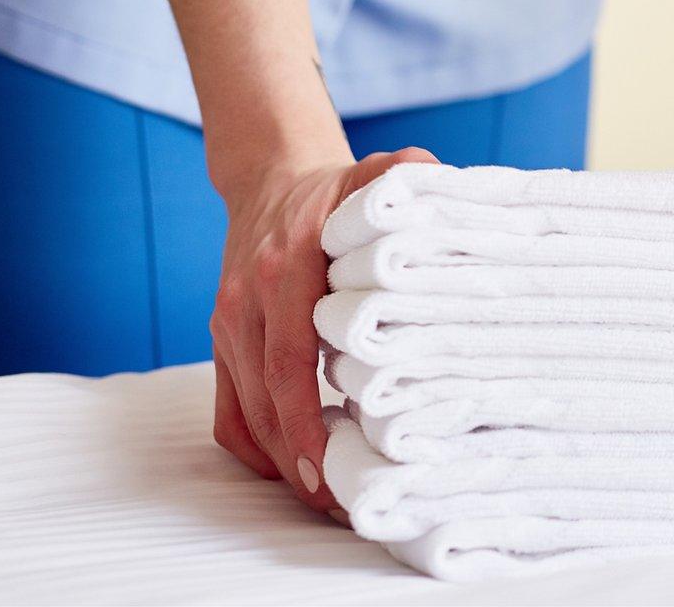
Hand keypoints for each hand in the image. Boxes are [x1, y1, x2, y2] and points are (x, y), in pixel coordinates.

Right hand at [208, 146, 436, 511]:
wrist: (271, 176)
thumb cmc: (337, 187)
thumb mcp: (378, 172)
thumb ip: (411, 178)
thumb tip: (451, 192)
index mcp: (285, 266)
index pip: (288, 356)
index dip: (305, 414)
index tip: (329, 459)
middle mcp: (248, 301)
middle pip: (265, 398)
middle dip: (298, 456)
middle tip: (340, 501)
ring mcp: (229, 324)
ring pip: (244, 411)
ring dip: (280, 460)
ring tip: (326, 496)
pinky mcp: (222, 340)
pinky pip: (227, 409)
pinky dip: (254, 445)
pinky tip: (291, 466)